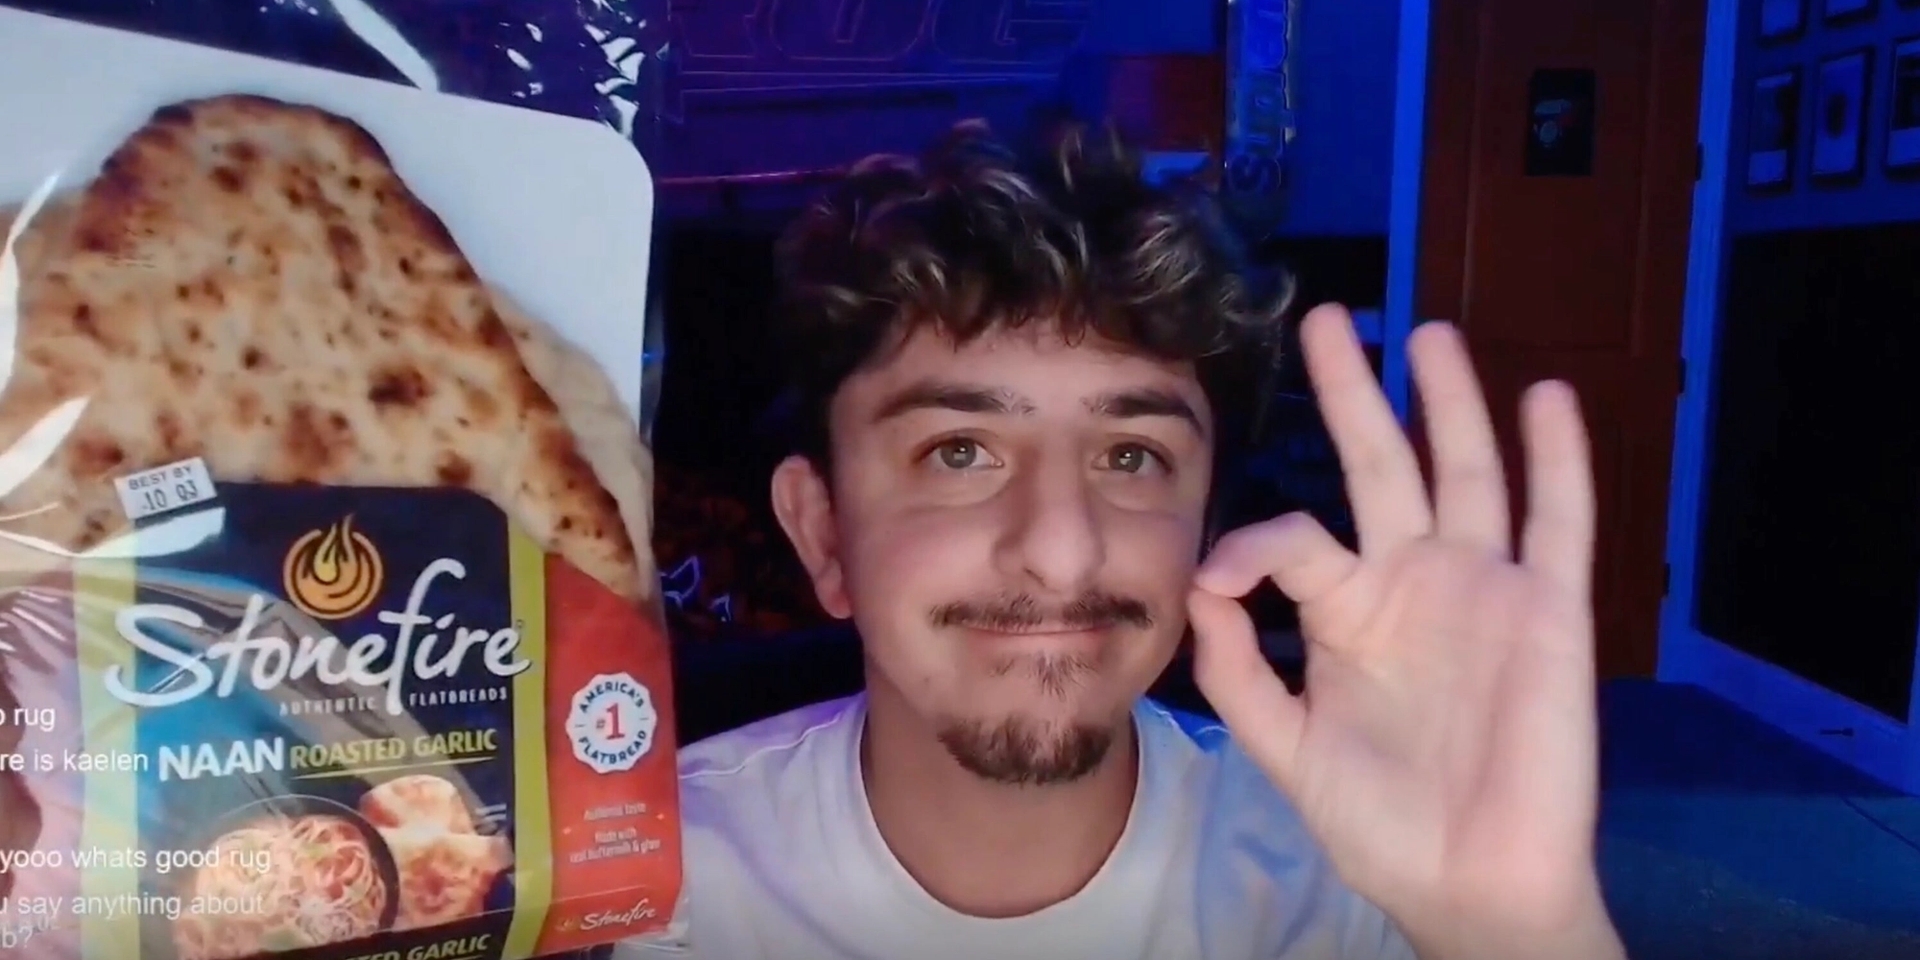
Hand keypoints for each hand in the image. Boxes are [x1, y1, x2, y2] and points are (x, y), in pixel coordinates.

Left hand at [1186, 306, 1619, 959]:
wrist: (1468, 884)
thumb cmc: (1380, 824)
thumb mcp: (1285, 747)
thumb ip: (1239, 670)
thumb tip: (1200, 583)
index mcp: (1350, 611)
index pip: (1297, 536)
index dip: (1253, 543)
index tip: (1217, 577)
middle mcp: (1415, 583)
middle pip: (1382, 465)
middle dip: (1356, 393)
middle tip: (1329, 320)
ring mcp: (1485, 590)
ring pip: (1468, 474)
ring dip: (1452, 404)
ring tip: (1428, 333)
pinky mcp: (1550, 612)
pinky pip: (1560, 524)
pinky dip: (1557, 461)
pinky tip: (1544, 398)